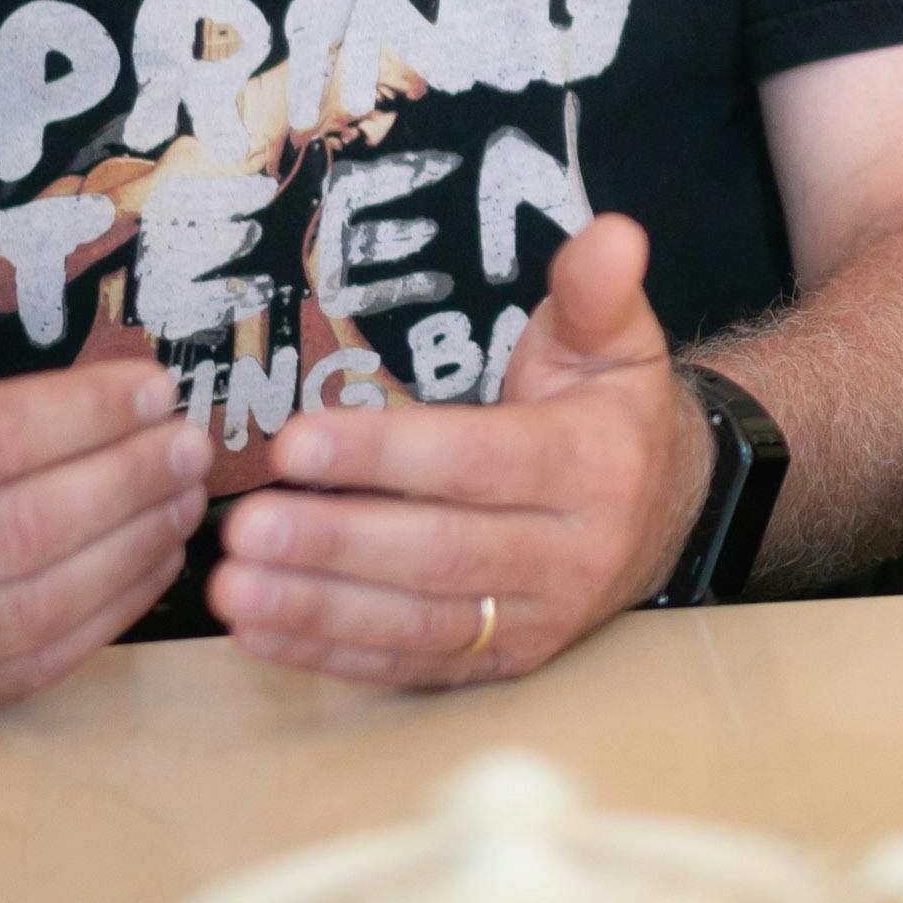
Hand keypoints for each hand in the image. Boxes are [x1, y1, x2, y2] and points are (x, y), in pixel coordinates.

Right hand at [0, 206, 209, 724]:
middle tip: (193, 440)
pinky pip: (40, 662)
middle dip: (126, 480)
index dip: (83, 413)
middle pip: (21, 529)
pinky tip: (157, 555)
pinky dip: (113, 611)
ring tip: (188, 493)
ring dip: (135, 546)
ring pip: (39, 605)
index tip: (155, 384)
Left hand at [209, 212, 708, 687]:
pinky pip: (416, 668)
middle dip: (335, 544)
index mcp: (593, 466)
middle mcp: (573, 555)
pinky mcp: (507, 664)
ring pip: (422, 624)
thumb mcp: (617, 340)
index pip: (479, 463)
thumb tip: (613, 233)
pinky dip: (335, 658)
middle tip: (242, 527)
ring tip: (234, 588)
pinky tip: (261, 635)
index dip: (385, 456)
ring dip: (320, 610)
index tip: (295, 442)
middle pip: (441, 554)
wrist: (668, 510)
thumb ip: (597, 290)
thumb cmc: (613, 411)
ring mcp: (540, 620)